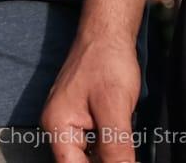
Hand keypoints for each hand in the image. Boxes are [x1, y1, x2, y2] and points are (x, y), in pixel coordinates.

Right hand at [39, 30, 139, 161]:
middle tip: (127, 154)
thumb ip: (116, 147)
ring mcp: (71, 122)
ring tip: (127, 151)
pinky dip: (111, 150)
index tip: (121, 162)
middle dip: (105, 162)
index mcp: (57, 126)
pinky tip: (126, 148)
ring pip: (90, 156)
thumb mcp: (114, 109)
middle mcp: (59, 127)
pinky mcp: (84, 118)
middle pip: (79, 162)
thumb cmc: (107, 64)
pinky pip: (96, 145)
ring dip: (110, 158)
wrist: (107, 35)